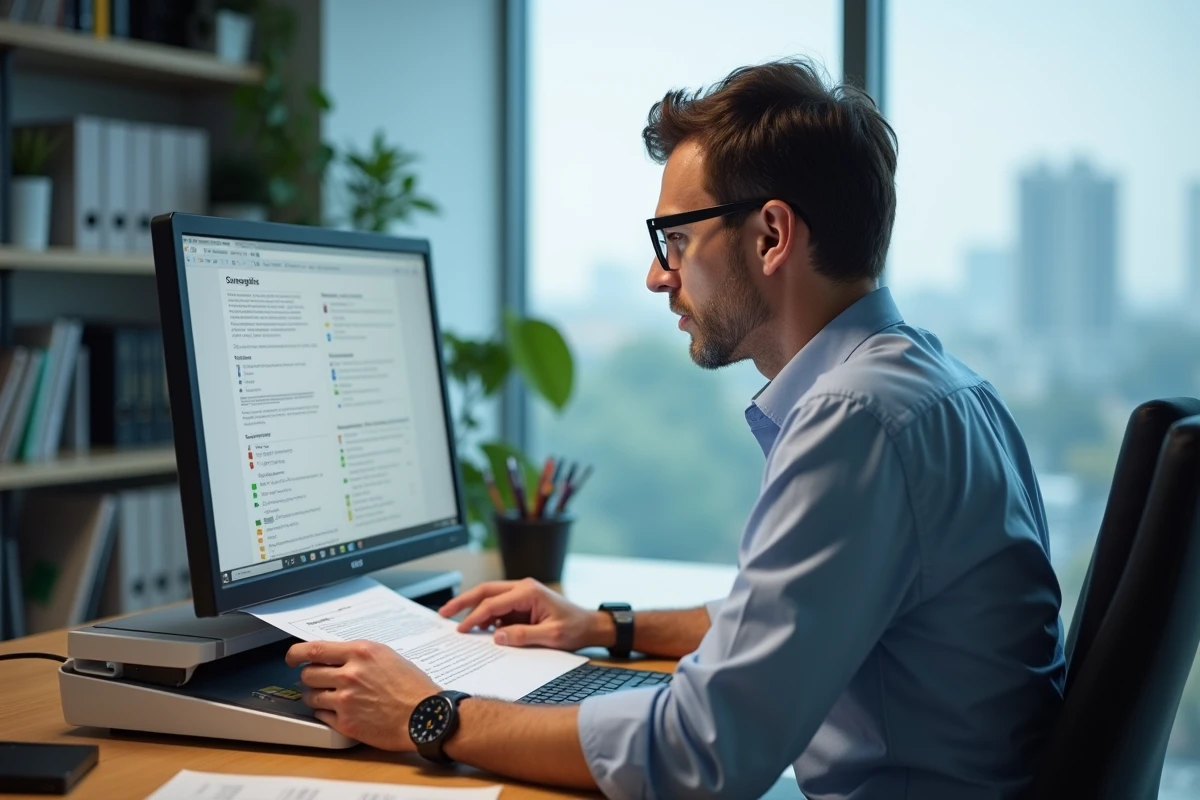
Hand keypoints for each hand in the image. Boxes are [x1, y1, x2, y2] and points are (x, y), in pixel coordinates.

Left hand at [286, 640, 439, 751]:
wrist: (425, 716)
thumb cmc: (413, 687)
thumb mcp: (388, 657)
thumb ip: (359, 655)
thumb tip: (334, 656)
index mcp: (360, 653)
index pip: (313, 649)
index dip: (295, 654)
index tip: (292, 658)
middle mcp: (349, 674)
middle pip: (308, 674)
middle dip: (311, 677)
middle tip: (319, 681)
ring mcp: (345, 700)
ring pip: (310, 696)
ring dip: (316, 696)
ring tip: (332, 698)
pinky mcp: (346, 723)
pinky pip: (321, 716)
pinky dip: (326, 714)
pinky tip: (341, 712)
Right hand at [438, 577, 613, 650]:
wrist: (591, 626)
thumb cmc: (575, 628)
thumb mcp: (551, 637)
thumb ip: (523, 636)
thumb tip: (497, 637)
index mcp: (528, 592)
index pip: (492, 603)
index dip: (473, 617)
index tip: (460, 630)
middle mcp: (523, 588)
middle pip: (485, 591)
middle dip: (463, 601)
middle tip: (443, 612)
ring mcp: (522, 595)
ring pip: (490, 598)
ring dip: (475, 610)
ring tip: (460, 627)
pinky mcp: (523, 604)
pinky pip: (500, 609)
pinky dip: (488, 618)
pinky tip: (481, 630)